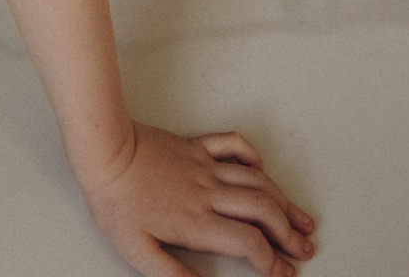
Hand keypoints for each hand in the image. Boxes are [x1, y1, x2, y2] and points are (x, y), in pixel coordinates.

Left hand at [78, 123, 315, 274]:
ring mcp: (204, 165)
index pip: (248, 243)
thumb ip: (172, 275)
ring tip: (301, 220)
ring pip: (256, 180)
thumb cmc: (116, 202)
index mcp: (197, 221)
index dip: (271, 262)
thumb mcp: (138, 251)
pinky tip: (263, 170)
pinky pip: (233, 144)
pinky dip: (254, 156)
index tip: (283, 275)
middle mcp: (208, 192)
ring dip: (283, 201)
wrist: (103, 151)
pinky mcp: (196, 146)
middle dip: (289, 233)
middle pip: (263, 211)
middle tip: (305, 250)